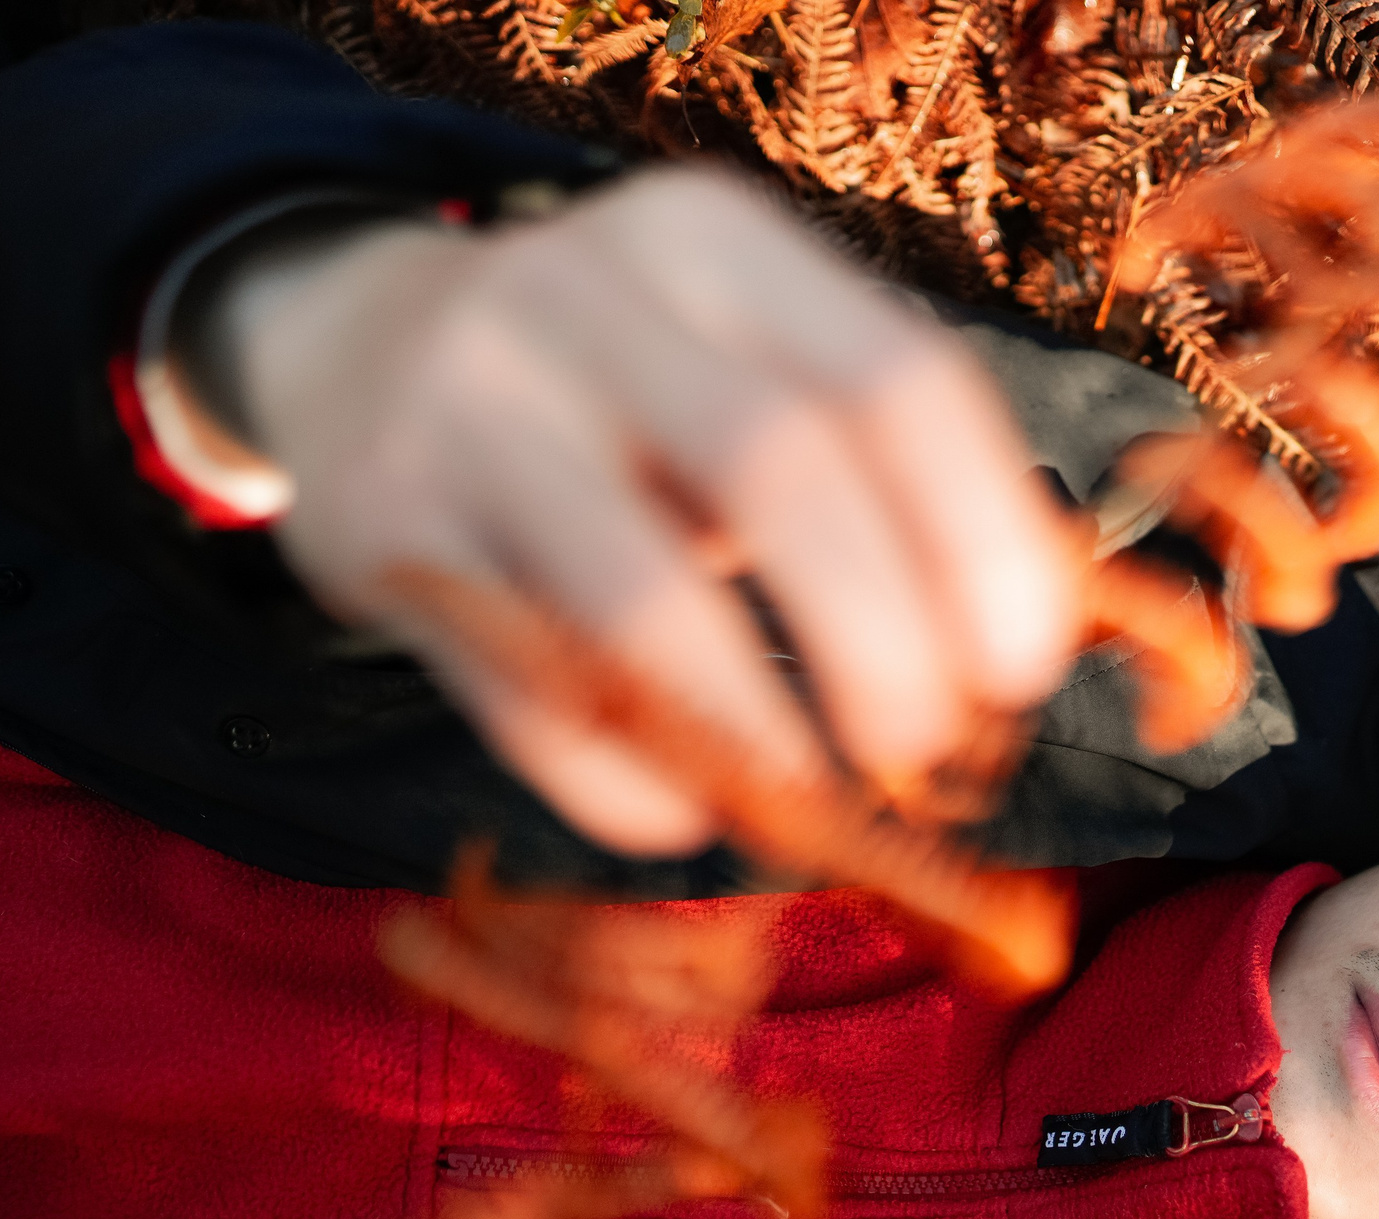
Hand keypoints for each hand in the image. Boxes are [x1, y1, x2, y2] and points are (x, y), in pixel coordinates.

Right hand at [214, 167, 1077, 855]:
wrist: (352, 341)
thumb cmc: (623, 391)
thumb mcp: (742, 361)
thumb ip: (876, 467)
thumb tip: (1026, 648)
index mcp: (720, 246)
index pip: (900, 380)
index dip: (985, 540)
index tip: (1024, 671)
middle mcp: (587, 296)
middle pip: (783, 472)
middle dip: (883, 641)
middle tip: (926, 751)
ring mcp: (467, 405)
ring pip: (642, 595)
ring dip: (759, 729)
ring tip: (819, 804)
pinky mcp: (381, 528)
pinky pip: (524, 686)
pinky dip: (621, 778)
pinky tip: (682, 812)